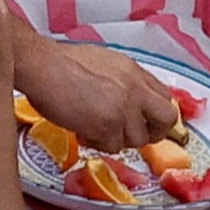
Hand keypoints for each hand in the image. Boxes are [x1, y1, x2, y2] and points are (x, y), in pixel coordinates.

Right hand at [12, 26, 179, 147]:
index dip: (156, 113)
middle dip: (155, 131)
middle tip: (137, 134)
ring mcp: (123, 109)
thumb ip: (124, 81)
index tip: (148, 120)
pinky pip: (113, 146)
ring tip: (97, 129)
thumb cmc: (60, 62)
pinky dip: (98, 143)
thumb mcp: (104, 62)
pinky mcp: (107, 126)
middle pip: (167, 119)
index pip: (165, 97)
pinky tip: (84, 131)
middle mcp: (134, 89)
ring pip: (138, 139)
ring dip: (118, 139)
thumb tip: (129, 98)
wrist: (42, 66)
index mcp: (134, 72)